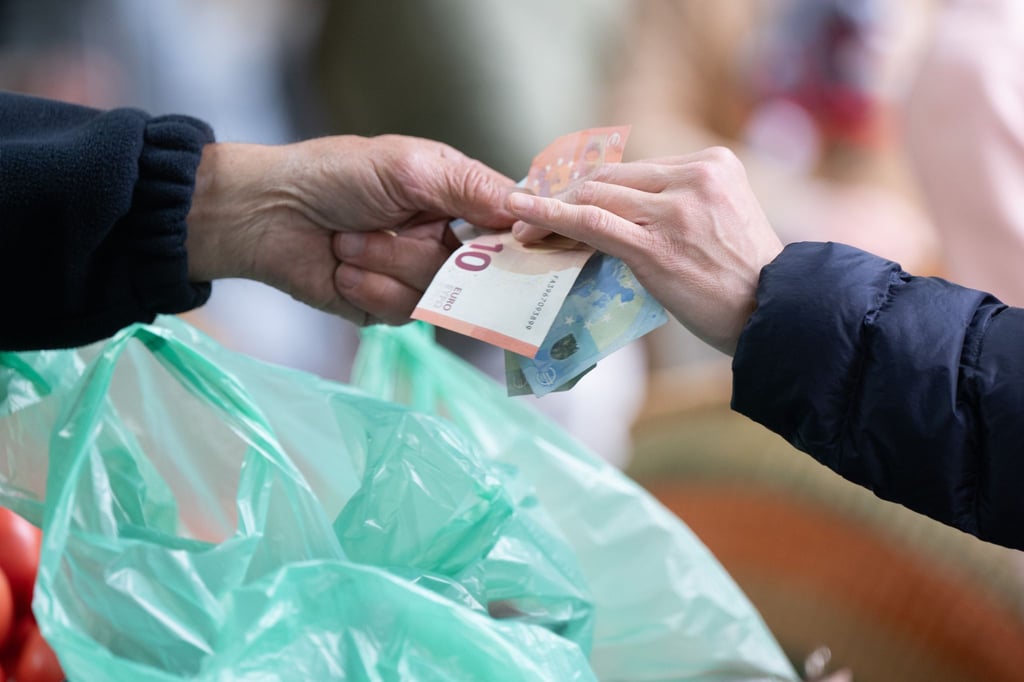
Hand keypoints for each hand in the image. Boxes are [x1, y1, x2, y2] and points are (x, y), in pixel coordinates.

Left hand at [186, 135, 514, 324]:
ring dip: (386, 265)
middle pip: (479, 271)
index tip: (514, 248)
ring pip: (438, 294)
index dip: (518, 242)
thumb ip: (472, 189)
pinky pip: (402, 314)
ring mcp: (419, 277)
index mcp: (460, 198)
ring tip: (348, 242)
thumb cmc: (336, 175)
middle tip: (398, 229)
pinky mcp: (390, 308)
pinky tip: (343, 270)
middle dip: (425, 250)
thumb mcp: (410, 167)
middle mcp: (447, 239)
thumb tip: (530, 208)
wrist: (267, 215)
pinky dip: (369, 289)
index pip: (513, 228)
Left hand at [506, 147, 782, 354]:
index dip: (591, 185)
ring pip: (596, 196)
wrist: (776, 316)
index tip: (561, 197)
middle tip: (528, 213)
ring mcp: (676, 209)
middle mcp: (695, 176)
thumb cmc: (746, 280)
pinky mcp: (656, 245)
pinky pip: (592, 222)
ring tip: (521, 226)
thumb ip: (678, 206)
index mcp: (713, 163)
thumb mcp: (720, 222)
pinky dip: (551, 216)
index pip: (635, 170)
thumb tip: (620, 213)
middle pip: (610, 178)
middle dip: (564, 195)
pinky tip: (523, 218)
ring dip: (551, 210)